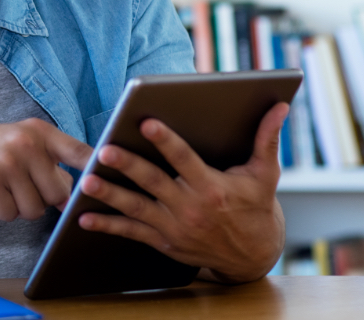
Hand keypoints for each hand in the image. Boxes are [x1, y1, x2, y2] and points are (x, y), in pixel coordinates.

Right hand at [0, 118, 92, 221]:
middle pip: (57, 194)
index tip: (108, 184)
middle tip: (17, 186)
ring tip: (0, 187)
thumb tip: (81, 192)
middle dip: (41, 200)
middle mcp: (25, 142)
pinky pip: (9, 214)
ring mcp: (6, 160)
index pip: (81, 153)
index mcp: (38, 131)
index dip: (98, 171)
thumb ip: (50, 163)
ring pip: (34, 209)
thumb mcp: (18, 145)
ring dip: (17, 207)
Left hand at [76, 102, 288, 282]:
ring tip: (87, 181)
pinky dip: (107, 225)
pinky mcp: (164, 241)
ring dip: (110, 196)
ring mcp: (175, 227)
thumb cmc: (256, 207)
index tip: (146, 123)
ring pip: (137, 209)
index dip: (166, 141)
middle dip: (128, 166)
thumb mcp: (265, 175)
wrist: (253, 256)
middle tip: (105, 151)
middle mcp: (191, 208)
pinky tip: (84, 216)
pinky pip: (132, 233)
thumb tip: (279, 107)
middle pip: (154, 183)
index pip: (185, 160)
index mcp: (213, 188)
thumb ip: (267, 140)